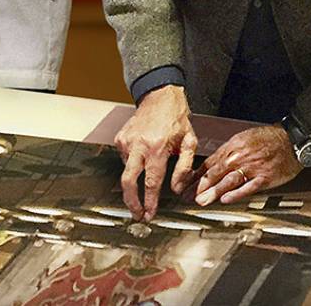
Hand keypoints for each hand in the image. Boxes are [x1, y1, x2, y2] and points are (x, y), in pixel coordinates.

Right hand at [114, 85, 197, 220]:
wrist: (159, 96)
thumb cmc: (176, 119)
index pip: (151, 182)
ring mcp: (126, 141)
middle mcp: (139, 145)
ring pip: (126, 170)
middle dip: (131, 201)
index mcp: (157, 148)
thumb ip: (183, 168)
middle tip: (136, 213)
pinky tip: (142, 157)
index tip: (149, 214)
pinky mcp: (120, 138)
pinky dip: (132, 164)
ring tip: (145, 176)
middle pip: (128, 181)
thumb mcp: (190, 143)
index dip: (149, 202)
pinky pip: (124, 158)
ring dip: (134, 180)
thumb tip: (176, 189)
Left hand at [194, 124, 300, 205]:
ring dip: (212, 192)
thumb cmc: (268, 139)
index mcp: (232, 147)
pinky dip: (236, 194)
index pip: (209, 163)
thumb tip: (214, 163)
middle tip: (188, 196)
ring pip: (228, 181)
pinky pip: (248, 187)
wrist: (290, 140)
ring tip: (201, 200)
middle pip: (215, 173)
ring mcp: (251, 168)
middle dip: (199, 186)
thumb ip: (229, 152)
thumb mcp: (243, 139)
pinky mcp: (264, 178)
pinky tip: (225, 199)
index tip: (186, 184)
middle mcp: (239, 157)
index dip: (196, 175)